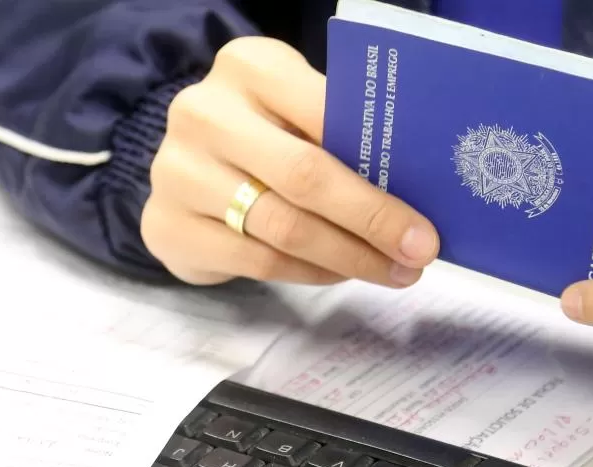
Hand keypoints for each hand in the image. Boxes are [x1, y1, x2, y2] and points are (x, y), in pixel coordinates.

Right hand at [141, 37, 438, 286]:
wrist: (184, 172)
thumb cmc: (262, 137)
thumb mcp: (296, 113)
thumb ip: (340, 135)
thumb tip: (416, 196)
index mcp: (248, 67)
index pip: (325, 114)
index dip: (381, 171)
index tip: (426, 220)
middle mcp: (205, 112)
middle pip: (305, 176)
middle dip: (372, 222)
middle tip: (418, 255)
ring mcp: (177, 171)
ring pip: (284, 227)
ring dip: (348, 258)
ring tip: (391, 272)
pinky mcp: (167, 225)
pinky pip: (258, 260)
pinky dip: (310, 272)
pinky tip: (340, 274)